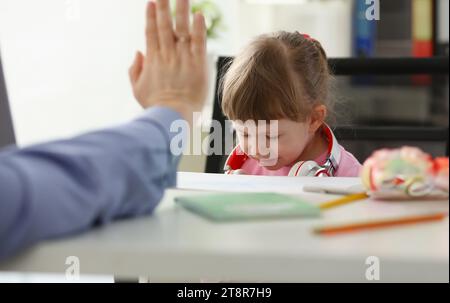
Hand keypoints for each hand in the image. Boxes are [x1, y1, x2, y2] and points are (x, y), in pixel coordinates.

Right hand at [129, 0, 207, 121]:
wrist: (173, 115)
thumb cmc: (155, 105)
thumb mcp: (137, 89)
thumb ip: (135, 69)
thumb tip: (138, 51)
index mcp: (153, 59)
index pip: (151, 32)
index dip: (151, 16)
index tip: (151, 2)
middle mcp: (167, 55)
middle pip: (165, 25)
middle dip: (164, 6)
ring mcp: (183, 58)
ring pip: (182, 29)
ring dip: (182, 11)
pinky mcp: (198, 64)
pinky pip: (199, 42)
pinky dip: (199, 28)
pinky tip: (199, 15)